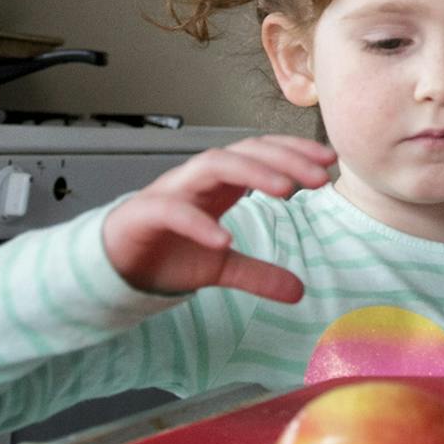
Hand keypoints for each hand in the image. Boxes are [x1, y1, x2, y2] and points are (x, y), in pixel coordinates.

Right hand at [103, 135, 334, 298]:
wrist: (114, 266)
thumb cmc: (167, 253)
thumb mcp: (220, 268)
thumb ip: (258, 274)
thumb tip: (300, 292)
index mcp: (220, 183)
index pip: (262, 153)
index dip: (295, 152)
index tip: (329, 161)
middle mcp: (198, 179)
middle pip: (244, 153)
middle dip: (284, 160)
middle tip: (319, 178)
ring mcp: (171, 191)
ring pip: (212, 165)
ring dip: (251, 173)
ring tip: (284, 191)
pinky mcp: (144, 214)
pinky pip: (172, 210)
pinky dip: (198, 222)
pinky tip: (223, 239)